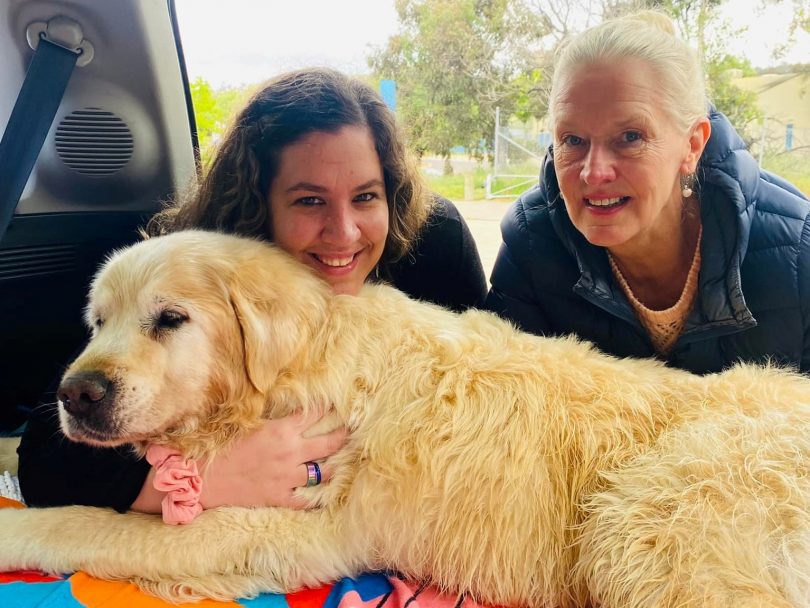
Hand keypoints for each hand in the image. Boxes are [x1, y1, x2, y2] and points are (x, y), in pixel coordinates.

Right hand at [130, 409, 346, 512]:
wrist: (202, 478)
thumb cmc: (221, 446)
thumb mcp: (248, 424)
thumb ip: (270, 416)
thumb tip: (284, 403)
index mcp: (282, 430)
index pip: (315, 413)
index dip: (329, 407)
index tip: (338, 404)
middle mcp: (290, 452)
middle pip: (330, 442)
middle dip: (344, 435)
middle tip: (352, 431)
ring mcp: (288, 476)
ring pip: (325, 471)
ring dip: (335, 465)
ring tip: (344, 461)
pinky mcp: (280, 496)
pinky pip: (307, 499)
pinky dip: (317, 496)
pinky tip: (325, 493)